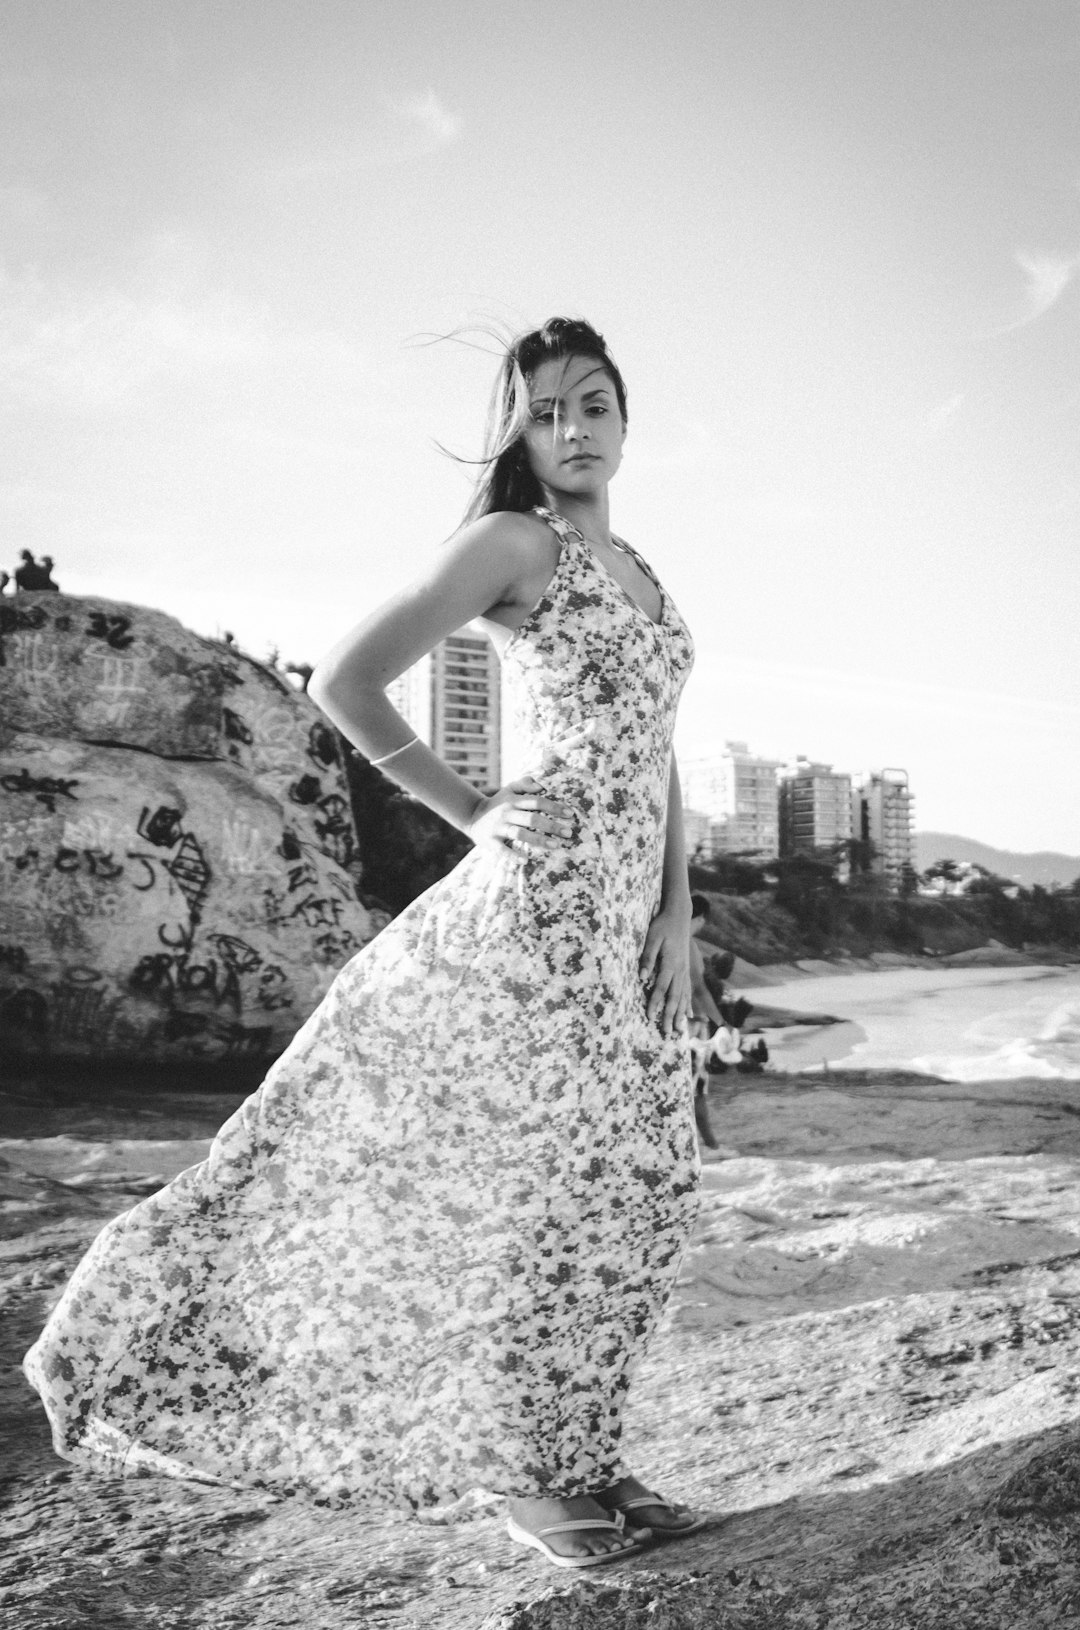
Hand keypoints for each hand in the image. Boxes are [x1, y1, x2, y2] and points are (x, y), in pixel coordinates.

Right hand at [466, 775, 576, 855]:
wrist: (473, 816)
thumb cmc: (499, 803)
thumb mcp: (509, 789)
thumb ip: (525, 784)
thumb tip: (542, 786)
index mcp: (514, 801)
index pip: (536, 801)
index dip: (553, 807)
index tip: (570, 814)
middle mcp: (507, 813)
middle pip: (531, 818)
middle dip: (551, 826)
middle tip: (568, 833)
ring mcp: (499, 827)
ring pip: (520, 833)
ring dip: (538, 840)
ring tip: (555, 845)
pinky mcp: (491, 841)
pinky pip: (502, 849)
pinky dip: (513, 855)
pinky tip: (526, 860)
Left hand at [639, 904, 692, 1037]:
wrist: (679, 915)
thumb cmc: (662, 925)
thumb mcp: (652, 937)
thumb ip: (647, 957)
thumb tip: (641, 976)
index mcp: (670, 963)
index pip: (661, 988)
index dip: (655, 1004)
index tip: (649, 1017)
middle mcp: (680, 970)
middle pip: (675, 997)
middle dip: (670, 1016)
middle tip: (667, 1033)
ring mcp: (685, 971)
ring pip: (684, 997)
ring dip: (680, 1014)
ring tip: (679, 1031)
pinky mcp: (686, 969)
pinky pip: (688, 991)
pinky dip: (688, 1005)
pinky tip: (689, 1016)